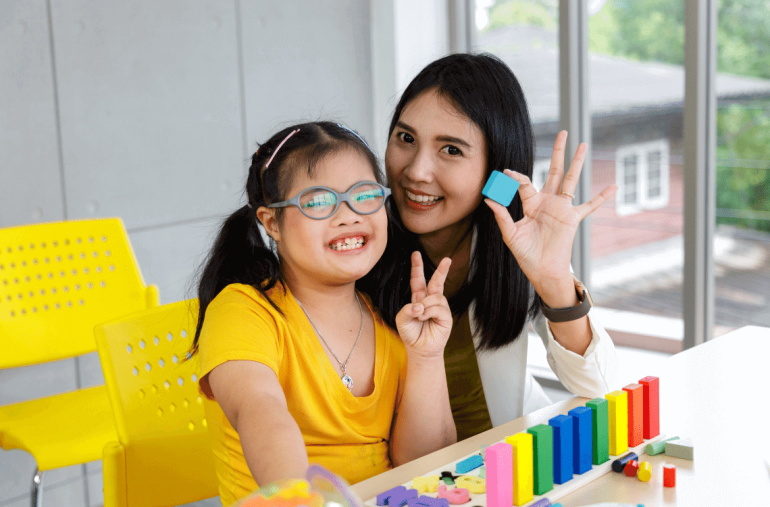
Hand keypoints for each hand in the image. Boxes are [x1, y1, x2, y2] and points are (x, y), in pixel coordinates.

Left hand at [395, 252, 452, 358]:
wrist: (419, 349)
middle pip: (436, 282)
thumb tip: (420, 305)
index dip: (417, 267)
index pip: (418, 280)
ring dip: (425, 305)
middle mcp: (430, 301)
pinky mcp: (446, 317)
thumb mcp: (401, 319)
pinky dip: (429, 312)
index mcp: (418, 298)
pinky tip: (424, 318)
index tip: (416, 254)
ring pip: (435, 297)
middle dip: (442, 270)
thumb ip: (407, 309)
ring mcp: (440, 308)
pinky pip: (439, 308)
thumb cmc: (410, 334)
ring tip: (419, 316)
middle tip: (447, 259)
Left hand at [484, 131, 616, 303]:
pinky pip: (590, 206)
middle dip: (558, 152)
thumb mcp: (510, 234)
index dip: (515, 177)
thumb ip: (502, 216)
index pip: (524, 182)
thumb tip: (489, 199)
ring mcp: (562, 208)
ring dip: (577, 163)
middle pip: (555, 171)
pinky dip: (601, 197)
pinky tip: (614, 186)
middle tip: (563, 132)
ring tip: (583, 145)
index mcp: (531, 203)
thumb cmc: (525, 253)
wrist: (541, 270)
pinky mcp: (572, 219)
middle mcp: (548, 201)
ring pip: (571, 180)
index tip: (505, 173)